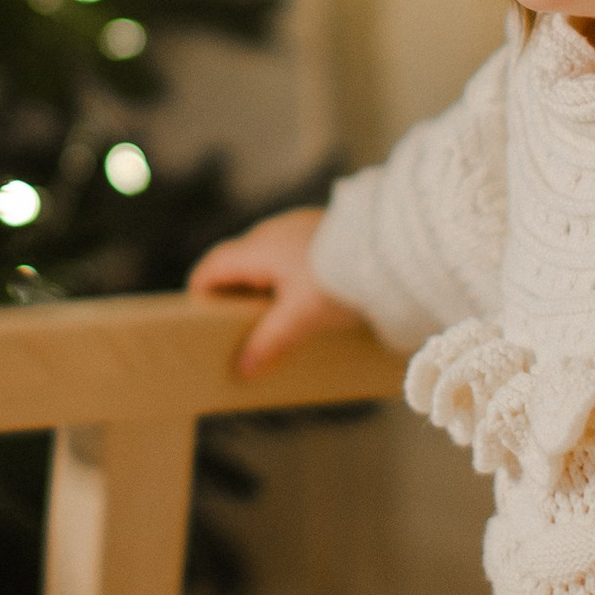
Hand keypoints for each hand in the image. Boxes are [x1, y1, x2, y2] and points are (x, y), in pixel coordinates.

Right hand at [187, 207, 367, 375]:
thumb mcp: (301, 318)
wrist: (394, 250)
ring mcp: (299, 227)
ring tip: (277, 319)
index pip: (212, 267)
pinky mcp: (323, 230)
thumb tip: (242, 368)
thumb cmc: (342, 280)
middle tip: (239, 328)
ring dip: (265, 285)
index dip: (201, 292)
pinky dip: (289, 276)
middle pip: (238, 263)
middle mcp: (273, 231)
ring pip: (267, 258)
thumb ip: (269, 342)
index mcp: (258, 249)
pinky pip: (292, 254)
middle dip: (235, 294)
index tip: (200, 318)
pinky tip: (308, 298)